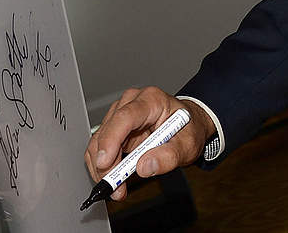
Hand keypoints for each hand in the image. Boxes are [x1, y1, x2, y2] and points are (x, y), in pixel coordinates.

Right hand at [85, 87, 212, 201]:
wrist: (188, 126)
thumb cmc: (188, 130)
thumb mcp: (188, 145)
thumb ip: (170, 156)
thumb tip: (144, 167)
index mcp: (151, 100)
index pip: (125, 117)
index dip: (111, 140)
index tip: (105, 163)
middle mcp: (131, 103)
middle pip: (107, 132)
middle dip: (106, 163)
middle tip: (115, 188)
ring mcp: (120, 113)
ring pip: (99, 142)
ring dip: (103, 168)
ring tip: (118, 188)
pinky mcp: (114, 127)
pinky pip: (100, 148)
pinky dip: (103, 167)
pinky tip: (115, 179)